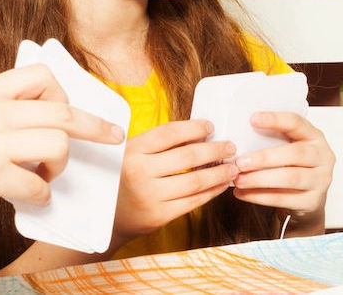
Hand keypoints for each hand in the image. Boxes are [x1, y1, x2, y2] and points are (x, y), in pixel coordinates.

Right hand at [0, 65, 125, 229]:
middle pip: (64, 110)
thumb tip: (30, 128)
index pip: (42, 75)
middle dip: (95, 127)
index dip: (66, 94)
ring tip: (45, 178)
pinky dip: (41, 196)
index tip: (77, 112)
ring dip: (61, 167)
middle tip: (113, 139)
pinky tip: (28, 200)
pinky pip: (38, 185)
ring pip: (58, 144)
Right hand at [113, 119, 236, 244]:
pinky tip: (221, 184)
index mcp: (132, 151)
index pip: (170, 133)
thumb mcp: (132, 154)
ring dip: (219, 173)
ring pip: (195, 181)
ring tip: (232, 167)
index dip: (194, 128)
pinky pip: (193, 201)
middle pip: (188, 156)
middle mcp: (140, 172)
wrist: (109, 217)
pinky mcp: (159, 215)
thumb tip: (200, 133)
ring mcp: (150, 195)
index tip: (210, 126)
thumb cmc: (126, 179)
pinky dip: (212, 191)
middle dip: (215, 150)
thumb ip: (158, 144)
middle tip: (230, 146)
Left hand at [233, 112, 334, 216]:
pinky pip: (283, 199)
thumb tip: (237, 138)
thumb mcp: (289, 147)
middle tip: (240, 162)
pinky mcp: (312, 201)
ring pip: (290, 178)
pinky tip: (243, 193)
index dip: (276, 120)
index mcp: (315, 137)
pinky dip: (259, 196)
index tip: (253, 119)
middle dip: (264, 158)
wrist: (308, 197)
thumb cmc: (293, 166)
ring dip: (260, 179)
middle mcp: (322, 157)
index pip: (297, 123)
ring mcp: (320, 180)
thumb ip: (272, 140)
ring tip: (239, 180)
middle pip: (294, 154)